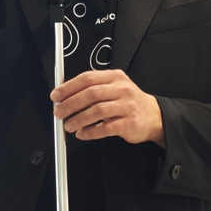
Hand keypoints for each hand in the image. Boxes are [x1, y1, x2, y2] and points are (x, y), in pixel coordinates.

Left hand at [51, 69, 165, 147]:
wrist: (154, 116)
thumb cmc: (129, 102)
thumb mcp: (114, 87)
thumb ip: (93, 88)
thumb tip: (65, 95)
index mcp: (114, 77)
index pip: (87, 78)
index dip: (69, 87)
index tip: (56, 95)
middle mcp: (121, 89)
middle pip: (91, 94)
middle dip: (70, 104)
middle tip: (59, 112)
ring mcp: (127, 106)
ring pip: (97, 111)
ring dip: (78, 119)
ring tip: (68, 125)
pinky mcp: (129, 123)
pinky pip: (106, 128)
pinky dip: (91, 132)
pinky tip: (83, 134)